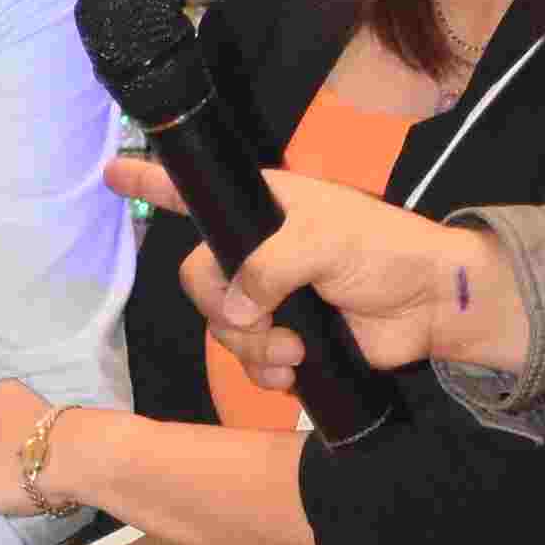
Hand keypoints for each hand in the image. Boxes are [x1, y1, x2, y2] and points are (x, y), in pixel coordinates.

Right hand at [106, 150, 501, 386]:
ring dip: (253, 348)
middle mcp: (258, 249)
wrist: (430, 307)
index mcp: (264, 207)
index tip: (114, 171)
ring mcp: (271, 295)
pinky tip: (292, 373)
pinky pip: (249, 360)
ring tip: (296, 352)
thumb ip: (268, 268)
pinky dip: (264, 372)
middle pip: (199, 281)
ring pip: (223, 328)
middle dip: (225, 312)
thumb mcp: (324, 242)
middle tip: (266, 322)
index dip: (153, 181)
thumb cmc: (385, 252)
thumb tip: (234, 311)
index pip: (196, 191)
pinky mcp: (288, 337)